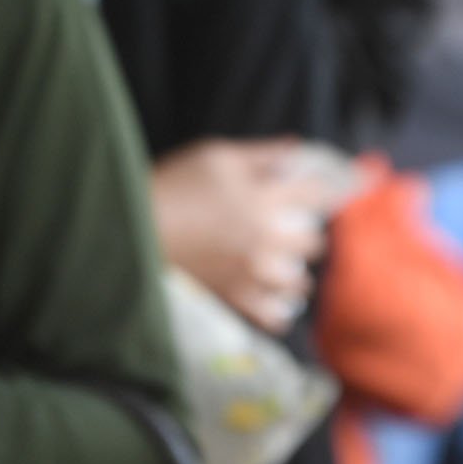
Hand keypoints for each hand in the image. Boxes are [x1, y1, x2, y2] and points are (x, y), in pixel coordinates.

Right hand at [152, 139, 334, 329]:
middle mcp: (264, 239)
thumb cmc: (176, 184)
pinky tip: (278, 302)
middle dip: (312, 233)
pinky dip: (279, 311)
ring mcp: (250, 272)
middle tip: (301, 228)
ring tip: (292, 268)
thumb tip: (297, 148)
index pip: (314, 195)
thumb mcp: (217, 156)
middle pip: (313, 243)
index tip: (326, 190)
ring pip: (298, 283)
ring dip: (299, 273)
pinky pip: (270, 316)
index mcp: (263, 200)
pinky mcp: (233, 295)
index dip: (326, 190)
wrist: (136, 227)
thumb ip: (262, 154)